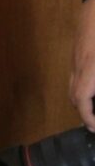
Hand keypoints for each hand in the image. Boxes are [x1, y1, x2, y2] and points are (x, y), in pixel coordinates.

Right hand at [71, 0, 94, 129]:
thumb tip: (94, 91)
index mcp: (91, 69)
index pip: (81, 100)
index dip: (88, 118)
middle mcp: (79, 65)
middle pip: (73, 94)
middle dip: (84, 112)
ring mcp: (76, 55)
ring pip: (73, 83)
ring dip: (84, 99)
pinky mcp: (78, 48)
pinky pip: (76, 73)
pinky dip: (85, 85)